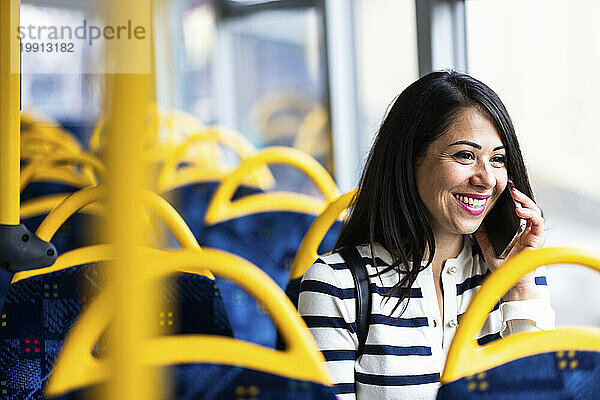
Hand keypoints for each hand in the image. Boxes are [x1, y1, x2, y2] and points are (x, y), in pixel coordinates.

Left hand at [473, 186, 543, 300]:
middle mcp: (525, 229)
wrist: (509, 280)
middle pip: (526, 207)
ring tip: (514, 197)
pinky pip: (538, 223)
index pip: (516, 209)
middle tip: (509, 188)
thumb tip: (476, 222)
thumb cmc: (501, 264)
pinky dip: (530, 214)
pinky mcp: (536, 239)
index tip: (503, 188)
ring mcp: (531, 233)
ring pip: (534, 211)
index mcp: (515, 228)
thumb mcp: (486, 246)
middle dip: (519, 195)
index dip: (512, 198)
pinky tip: (520, 211)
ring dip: (525, 202)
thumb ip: (482, 234)